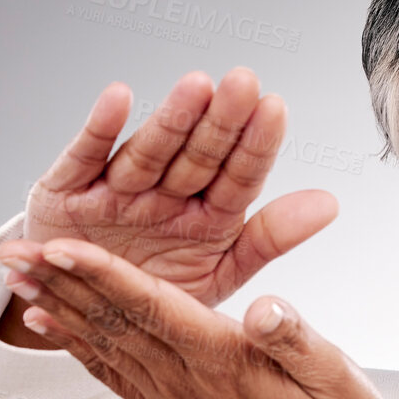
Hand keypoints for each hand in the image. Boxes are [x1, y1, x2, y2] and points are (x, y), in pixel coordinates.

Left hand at [0, 237, 386, 398]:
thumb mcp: (336, 373)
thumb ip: (296, 338)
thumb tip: (266, 307)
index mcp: (222, 361)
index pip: (152, 309)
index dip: (105, 275)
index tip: (62, 247)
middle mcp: (186, 381)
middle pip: (112, 322)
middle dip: (59, 281)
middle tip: (10, 250)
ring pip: (103, 343)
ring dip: (56, 306)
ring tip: (14, 275)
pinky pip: (111, 373)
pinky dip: (75, 345)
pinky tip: (47, 323)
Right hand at [9, 68, 336, 308]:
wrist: (83, 315)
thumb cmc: (153, 292)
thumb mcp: (219, 273)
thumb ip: (269, 238)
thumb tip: (330, 203)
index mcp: (206, 215)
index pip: (238, 176)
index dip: (255, 145)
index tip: (275, 110)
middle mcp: (165, 195)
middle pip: (197, 155)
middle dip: (220, 122)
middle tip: (243, 83)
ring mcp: (117, 190)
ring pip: (148, 153)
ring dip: (170, 121)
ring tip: (195, 88)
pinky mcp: (68, 193)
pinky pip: (85, 159)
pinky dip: (99, 130)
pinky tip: (118, 98)